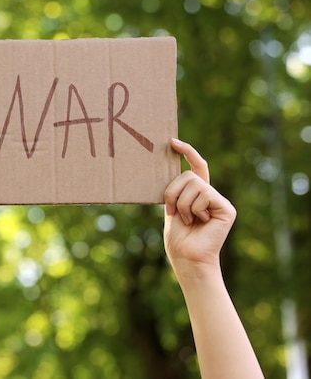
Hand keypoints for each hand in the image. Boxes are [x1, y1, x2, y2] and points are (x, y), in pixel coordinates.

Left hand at [163, 139, 235, 277]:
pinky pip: (203, 195)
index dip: (187, 152)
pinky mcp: (226, 208)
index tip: (172, 141)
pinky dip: (194, 209)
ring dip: (182, 204)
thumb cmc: (178, 237)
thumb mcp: (171, 207)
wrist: (187, 257)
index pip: (196, 166)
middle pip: (188, 175)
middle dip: (172, 192)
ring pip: (194, 185)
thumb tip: (172, 171)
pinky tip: (200, 222)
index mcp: (197, 193)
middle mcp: (210, 193)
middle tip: (173, 212)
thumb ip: (175, 189)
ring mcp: (220, 200)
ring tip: (188, 220)